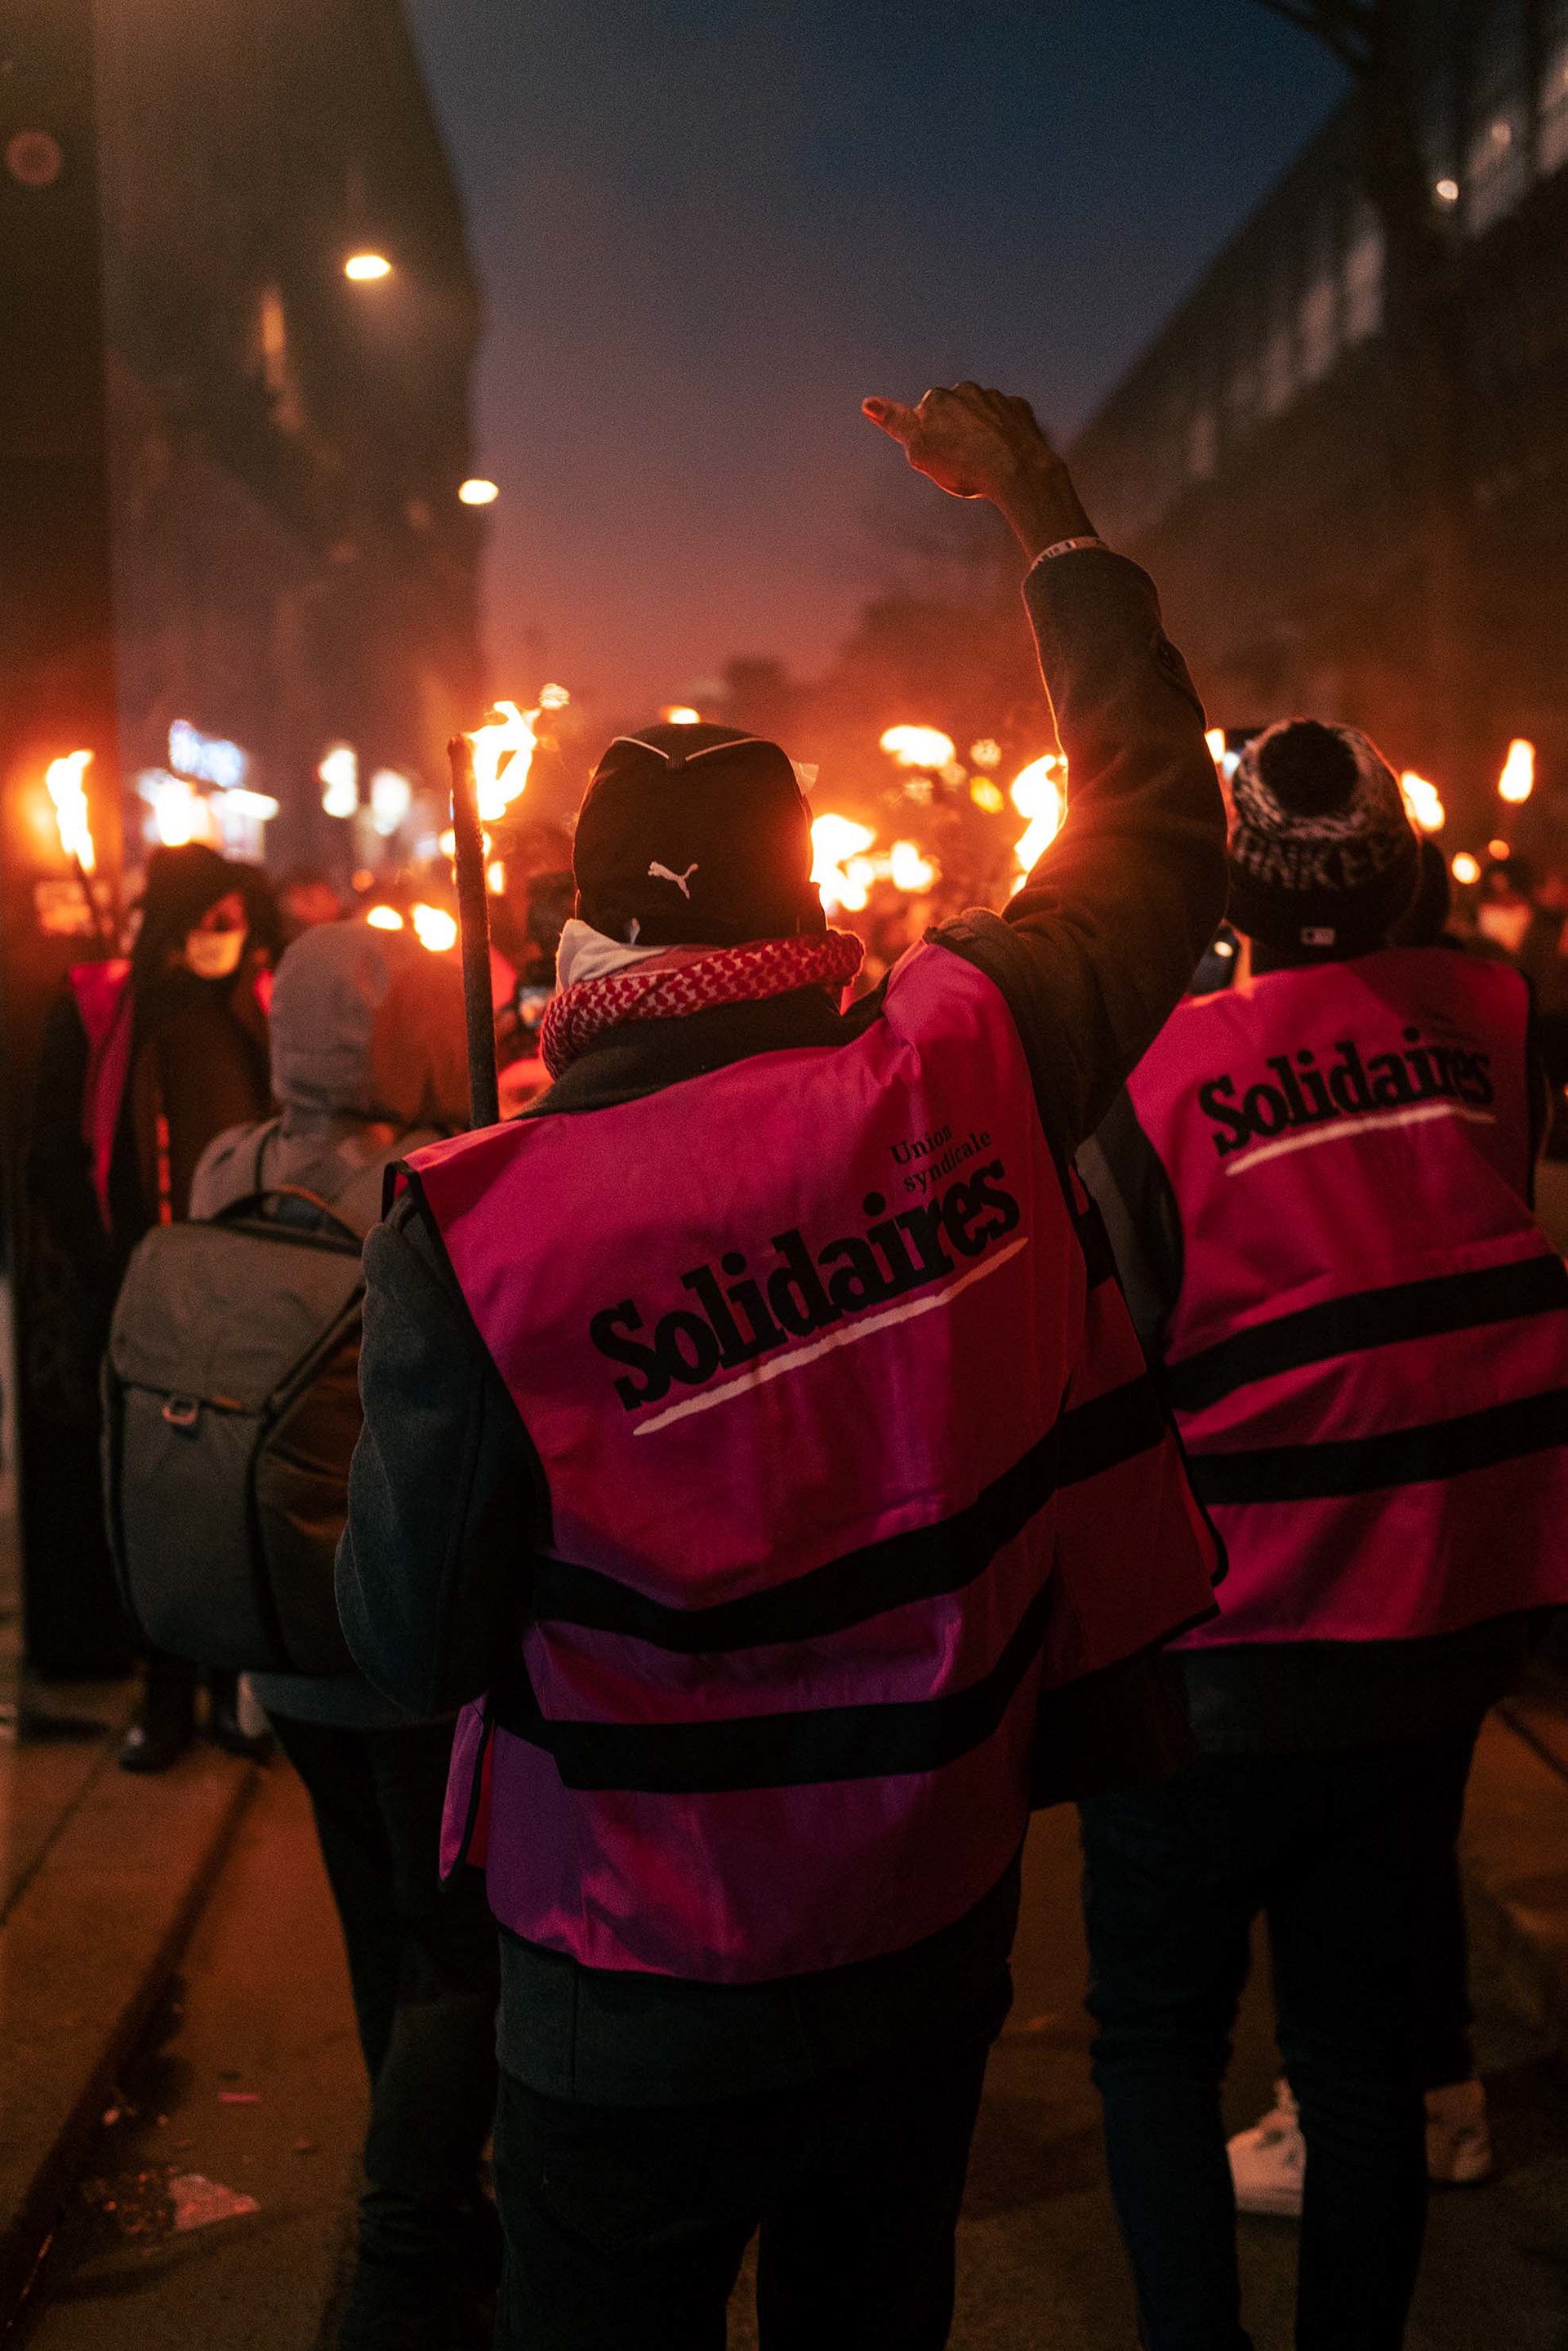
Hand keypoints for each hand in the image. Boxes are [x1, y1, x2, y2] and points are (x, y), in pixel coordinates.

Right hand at [862, 381, 1095, 559]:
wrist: (1014, 469)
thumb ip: (895, 423)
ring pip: (981, 414)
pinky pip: (1008, 418)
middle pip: (954, 412)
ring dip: (981, 431)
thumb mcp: (919, 450)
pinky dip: (1005, 433)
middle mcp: (965, 390)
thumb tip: (868, 403)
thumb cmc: (963, 465)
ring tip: (984, 461)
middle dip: (955, 432)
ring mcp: (995, 398)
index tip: (939, 458)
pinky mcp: (1019, 409)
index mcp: (937, 399)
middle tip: (961, 462)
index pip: (925, 416)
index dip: (930, 440)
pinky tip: (1005, 454)